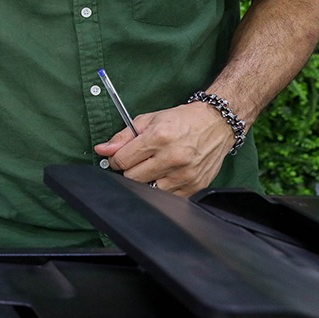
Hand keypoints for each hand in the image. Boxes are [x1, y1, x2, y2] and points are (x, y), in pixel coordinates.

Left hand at [94, 101, 235, 194]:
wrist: (216, 124)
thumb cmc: (182, 120)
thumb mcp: (149, 120)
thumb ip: (123, 137)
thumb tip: (102, 150)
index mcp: (159, 138)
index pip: (122, 160)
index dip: (115, 159)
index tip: (118, 157)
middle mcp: (173, 157)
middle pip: (133, 177)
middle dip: (129, 170)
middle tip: (137, 161)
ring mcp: (185, 174)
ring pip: (149, 190)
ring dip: (146, 180)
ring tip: (152, 167)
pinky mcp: (195, 186)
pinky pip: (167, 197)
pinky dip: (161, 188)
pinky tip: (165, 175)